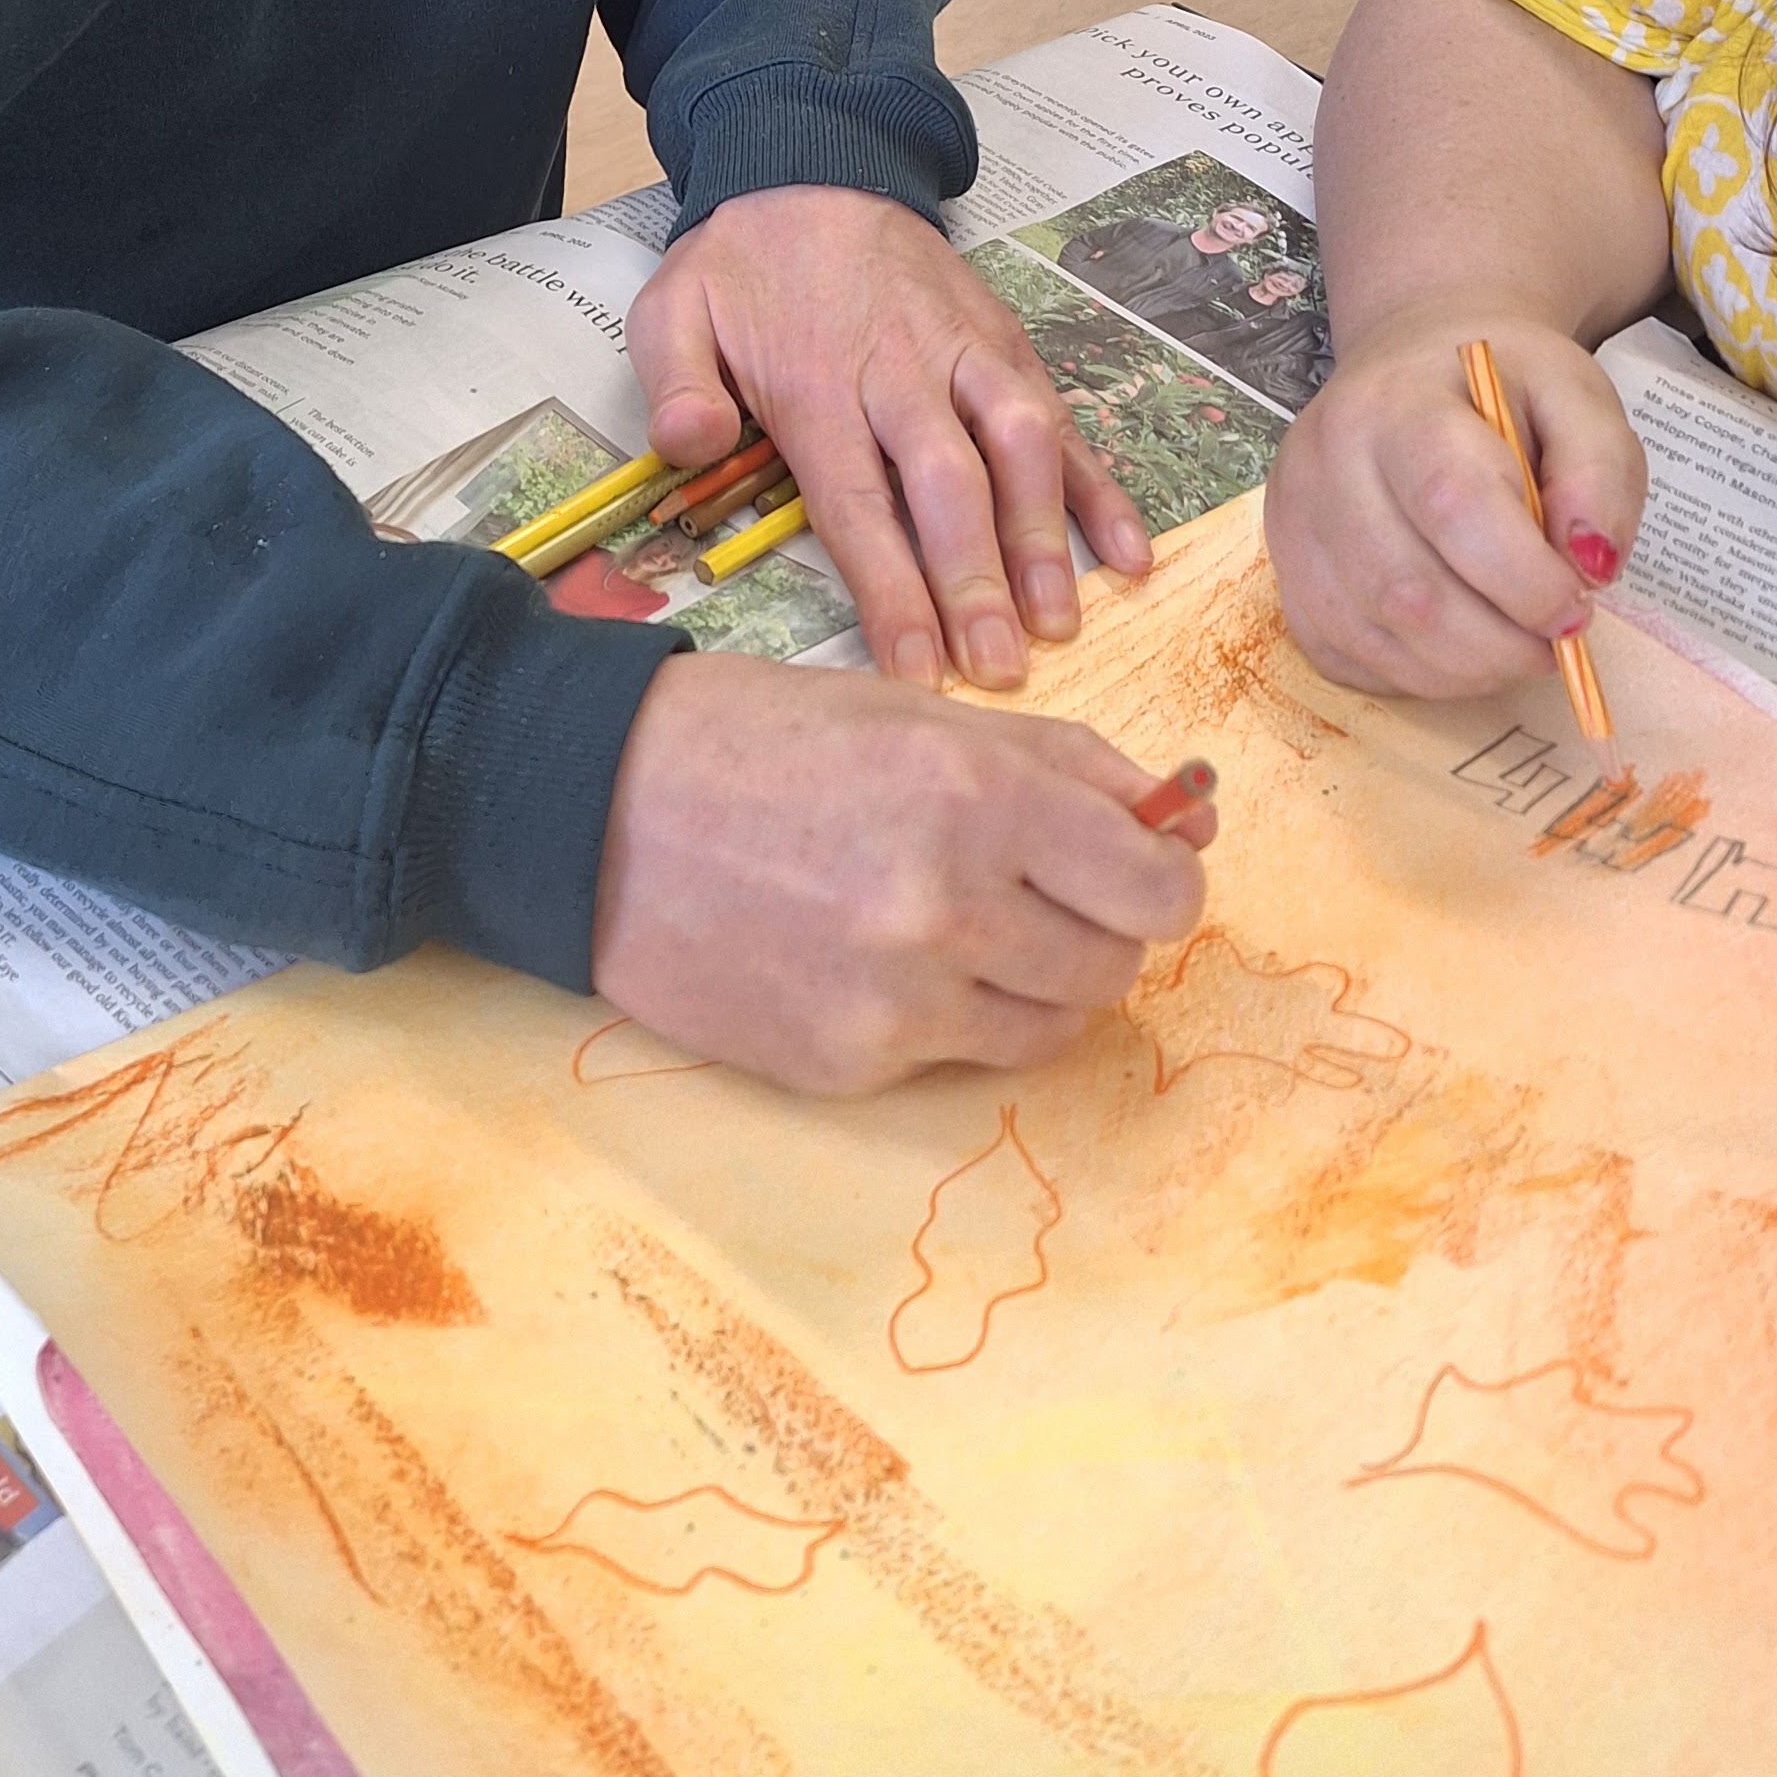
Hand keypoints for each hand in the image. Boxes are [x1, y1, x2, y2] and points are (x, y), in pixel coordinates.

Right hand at [592, 653, 1213, 1092]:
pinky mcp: (848, 1065)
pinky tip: (874, 957)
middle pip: (1117, 965)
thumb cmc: (759, 740)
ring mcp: (897, 1001)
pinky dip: (945, 1015)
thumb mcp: (917, 711)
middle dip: (1097, 927)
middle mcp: (949, 908)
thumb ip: (1064, 766)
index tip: (1138, 865)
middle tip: (1035, 889)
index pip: (1159, 886)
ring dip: (1031, 979)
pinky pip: (957, 1057)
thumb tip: (1184, 822)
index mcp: (978, 796)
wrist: (592, 810)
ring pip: (1050, 1025)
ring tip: (955, 925)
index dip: (1163, 875)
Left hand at [626, 187, 1147, 690]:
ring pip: (1020, 442)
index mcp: (817, 381)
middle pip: (949, 484)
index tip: (919, 668)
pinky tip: (1129, 549)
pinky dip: (1098, 482)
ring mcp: (966, 353)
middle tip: (1000, 668)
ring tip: (1062, 620)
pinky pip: (1061, 413)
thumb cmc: (742, 263)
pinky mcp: (1006, 341)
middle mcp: (902, 369)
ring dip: (1044, 534)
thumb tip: (691, 445)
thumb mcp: (672, 308)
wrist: (810, 166)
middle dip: (977, 581)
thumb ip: (675, 383)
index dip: (893, 590)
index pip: (858, 503)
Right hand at [1263, 305, 1649, 697]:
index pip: (1452, 506)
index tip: (1579, 606)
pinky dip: (1416, 675)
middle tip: (1554, 642)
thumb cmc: (1503, 390)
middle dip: (1500, 646)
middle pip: (1408, 592)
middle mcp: (1324, 460)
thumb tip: (1590, 567)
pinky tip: (1456, 644)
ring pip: (1376, 638)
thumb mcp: (1577, 399)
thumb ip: (1599, 473)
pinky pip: (1345, 659)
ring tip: (1512, 644)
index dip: (1524, 581)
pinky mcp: (1285, 575)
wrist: (1416, 366)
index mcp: (1399, 403)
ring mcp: (1291, 523)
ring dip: (1464, 670)